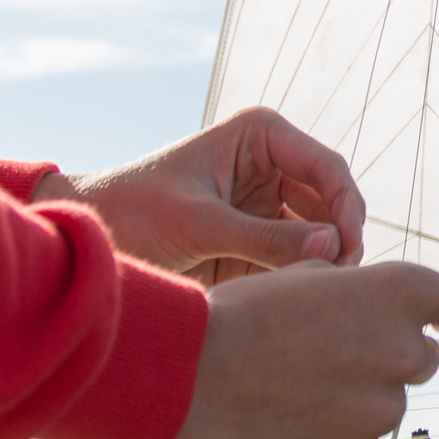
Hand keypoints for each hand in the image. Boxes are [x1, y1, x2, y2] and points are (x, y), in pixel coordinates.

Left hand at [40, 106, 365, 286]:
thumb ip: (265, 238)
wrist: (87, 239)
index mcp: (261, 136)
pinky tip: (296, 302)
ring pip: (319, 234)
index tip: (350, 249)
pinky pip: (295, 259)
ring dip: (323, 263)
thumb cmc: (133, 210)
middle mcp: (272, 165)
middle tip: (342, 284)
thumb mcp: (199, 223)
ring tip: (322, 297)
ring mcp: (267, 203)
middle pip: (330, 202)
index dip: (347, 207)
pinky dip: (301, 279)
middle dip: (340, 240)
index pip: (326, 167)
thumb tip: (333, 249)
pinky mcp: (257, 239)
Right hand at [162, 261, 438, 438]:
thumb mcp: (306, 277)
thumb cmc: (235, 319)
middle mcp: (401, 351)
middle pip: (415, 359)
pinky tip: (286, 421)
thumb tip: (365, 306)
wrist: (184, 375)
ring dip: (348, 399)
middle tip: (319, 353)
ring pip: (380, 405)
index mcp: (397, 292)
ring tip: (289, 386)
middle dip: (379, 357)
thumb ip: (356, 294)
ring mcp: (380, 411)